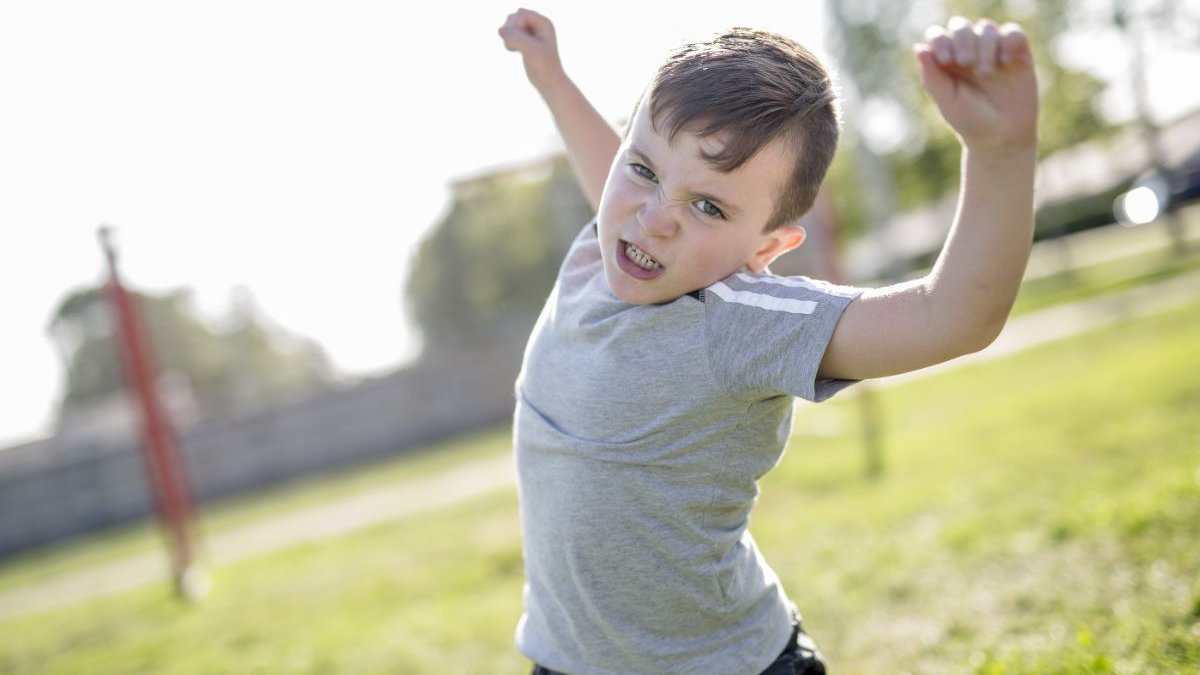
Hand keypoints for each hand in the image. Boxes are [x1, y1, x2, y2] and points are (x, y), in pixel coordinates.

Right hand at [499, 8, 565, 93]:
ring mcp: (531, 33)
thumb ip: (516, 37)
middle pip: (514, 17)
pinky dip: (508, 41)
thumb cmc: (544, 68)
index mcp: (544, 23)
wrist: (549, 83)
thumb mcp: (531, 51)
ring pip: (510, 25)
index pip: (521, 14)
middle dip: (510, 31)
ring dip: (508, 37)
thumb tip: (500, 30)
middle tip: (515, 47)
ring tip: (514, 49)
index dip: (515, 26)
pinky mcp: (525, 41)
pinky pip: (510, 34)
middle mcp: (538, 25)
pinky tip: (513, 50)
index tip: (519, 42)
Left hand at [915, 17, 1037, 153]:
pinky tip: (1005, 61)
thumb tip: (918, 47)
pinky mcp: (1018, 54)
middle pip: (961, 27)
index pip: (939, 36)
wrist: (1003, 138)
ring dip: (985, 46)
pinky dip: (1009, 41)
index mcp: (947, 62)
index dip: (940, 40)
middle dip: (962, 40)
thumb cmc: (970, 121)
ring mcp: (994, 52)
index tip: (945, 60)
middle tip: (965, 63)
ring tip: (986, 73)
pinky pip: (1013, 33)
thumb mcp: (948, 101)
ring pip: (987, 28)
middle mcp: (970, 52)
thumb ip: (932, 76)